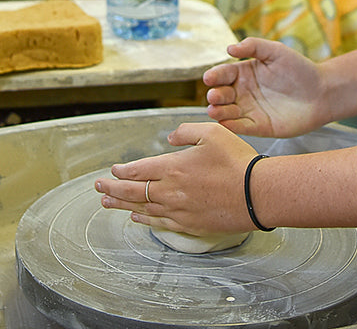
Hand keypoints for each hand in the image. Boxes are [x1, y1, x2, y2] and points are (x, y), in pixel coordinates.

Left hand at [96, 122, 256, 235]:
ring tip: (107, 203)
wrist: (258, 193)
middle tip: (98, 188)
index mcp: (174, 167)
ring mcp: (179, 210)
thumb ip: (185, 131)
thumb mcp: (211, 132)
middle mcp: (171, 191)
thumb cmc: (237, 161)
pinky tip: (136, 218)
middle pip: (133, 191)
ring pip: (142, 209)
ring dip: (122, 205)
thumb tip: (170, 138)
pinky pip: (159, 223)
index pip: (138, 170)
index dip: (122, 171)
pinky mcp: (190, 224)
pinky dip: (144, 220)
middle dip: (112, 189)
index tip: (112, 170)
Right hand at [203, 38, 326, 137]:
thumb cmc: (299, 69)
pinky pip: (241, 127)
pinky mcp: (259, 127)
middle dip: (215, 95)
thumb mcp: (276, 51)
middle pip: (221, 94)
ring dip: (218, 112)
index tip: (209, 78)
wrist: (321, 92)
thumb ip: (253, 46)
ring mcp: (250, 110)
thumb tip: (229, 48)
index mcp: (244, 73)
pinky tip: (225, 124)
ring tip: (214, 110)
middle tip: (214, 96)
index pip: (223, 74)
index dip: (215, 76)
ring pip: (227, 112)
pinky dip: (231, 127)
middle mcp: (243, 92)